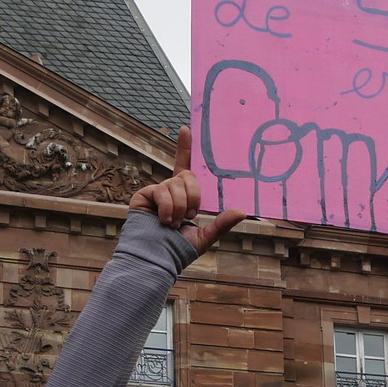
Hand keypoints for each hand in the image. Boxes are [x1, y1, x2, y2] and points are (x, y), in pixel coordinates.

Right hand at [128, 128, 246, 254]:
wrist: (158, 257)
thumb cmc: (179, 250)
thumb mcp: (205, 237)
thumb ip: (222, 223)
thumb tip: (242, 212)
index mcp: (184, 196)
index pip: (185, 166)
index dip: (185, 147)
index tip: (185, 128)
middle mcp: (171, 190)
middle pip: (187, 176)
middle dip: (193, 195)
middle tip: (189, 215)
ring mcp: (157, 191)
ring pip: (175, 184)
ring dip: (179, 206)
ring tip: (174, 223)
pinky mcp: (145, 195)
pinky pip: (162, 190)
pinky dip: (167, 207)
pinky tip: (164, 221)